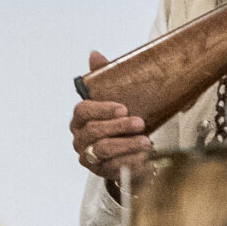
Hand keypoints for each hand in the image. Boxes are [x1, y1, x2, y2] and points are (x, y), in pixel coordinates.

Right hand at [70, 50, 152, 179]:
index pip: (83, 110)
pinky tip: (143, 156)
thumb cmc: (120, 119)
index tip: (123, 108)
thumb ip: (103, 76)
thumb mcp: (115, 95)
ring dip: (126, 144)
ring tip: (146, 141)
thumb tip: (94, 54)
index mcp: (80, 117)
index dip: (102, 109)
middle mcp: (80, 137)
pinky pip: (113, 168)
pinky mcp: (100, 172)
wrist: (129, 147)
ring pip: (103, 150)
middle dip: (118, 127)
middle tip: (140, 122)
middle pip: (94, 131)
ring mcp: (89, 156)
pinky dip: (129, 161)